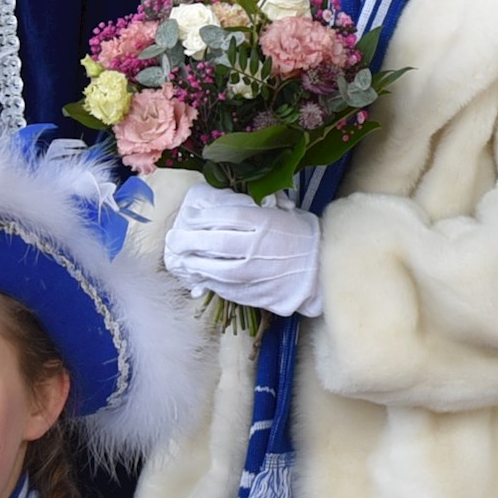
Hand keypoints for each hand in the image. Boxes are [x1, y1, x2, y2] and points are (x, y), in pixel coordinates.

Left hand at [165, 181, 323, 316]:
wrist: (321, 272)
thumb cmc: (301, 237)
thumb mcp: (283, 212)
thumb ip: (254, 208)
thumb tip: (219, 204)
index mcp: (266, 222)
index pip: (225, 214)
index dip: (201, 214)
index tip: (189, 215)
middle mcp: (256, 247)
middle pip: (212, 240)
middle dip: (188, 238)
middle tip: (175, 237)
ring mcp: (252, 273)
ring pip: (212, 268)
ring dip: (192, 262)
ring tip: (182, 257)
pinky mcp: (251, 293)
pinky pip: (222, 287)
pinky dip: (207, 280)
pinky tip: (198, 275)